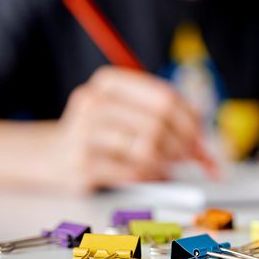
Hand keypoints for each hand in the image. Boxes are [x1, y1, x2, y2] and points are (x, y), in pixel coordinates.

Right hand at [49, 66, 216, 191]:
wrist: (53, 155)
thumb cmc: (103, 133)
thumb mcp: (130, 114)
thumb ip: (168, 121)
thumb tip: (205, 146)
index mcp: (110, 81)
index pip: (166, 98)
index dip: (191, 122)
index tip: (201, 140)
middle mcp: (94, 101)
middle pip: (158, 124)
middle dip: (182, 145)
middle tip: (187, 157)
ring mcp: (84, 133)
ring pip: (147, 149)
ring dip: (166, 162)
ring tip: (165, 166)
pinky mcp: (82, 164)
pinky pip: (133, 172)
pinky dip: (149, 176)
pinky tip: (148, 174)